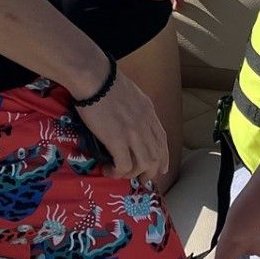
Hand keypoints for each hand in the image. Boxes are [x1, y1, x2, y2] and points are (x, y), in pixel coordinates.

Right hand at [73, 67, 168, 183]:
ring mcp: (133, 133)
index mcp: (149, 112)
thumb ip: (136, 108)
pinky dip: (118, 172)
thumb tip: (130, 120)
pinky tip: (109, 170)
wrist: (95, 78)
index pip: (162, 139)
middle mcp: (145, 124)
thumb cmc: (106, 81)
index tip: (161, 169)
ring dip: (133, 174)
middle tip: (142, 180)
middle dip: (151, 172)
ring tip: (121, 175)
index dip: (164, 157)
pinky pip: (124, 165)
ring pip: (143, 164)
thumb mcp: (131, 94)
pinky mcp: (117, 140)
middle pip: (156, 155)